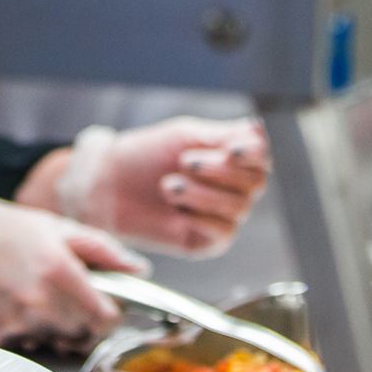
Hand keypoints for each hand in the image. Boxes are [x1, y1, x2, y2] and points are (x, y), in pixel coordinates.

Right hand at [0, 181, 148, 348]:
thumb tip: (140, 269)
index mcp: (61, 270)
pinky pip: (17, 350)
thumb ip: (103, 250)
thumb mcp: (55, 227)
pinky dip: (14, 337)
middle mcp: (40, 301)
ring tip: (23, 299)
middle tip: (56, 298)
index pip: (106, 319)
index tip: (100, 311)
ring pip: (49, 344)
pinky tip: (2, 310)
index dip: (107, 317)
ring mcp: (12, 323)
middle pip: (80, 336)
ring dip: (45, 331)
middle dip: (76, 323)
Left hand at [56, 118, 269, 257]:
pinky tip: (177, 209)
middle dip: (220, 170)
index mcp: (231, 157)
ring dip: (202, 193)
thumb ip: (223, 135)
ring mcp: (224, 215)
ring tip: (167, 185)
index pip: (262, 155)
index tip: (231, 149)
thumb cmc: (145, 155)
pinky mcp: (210, 241)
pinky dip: (201, 217)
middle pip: (256, 181)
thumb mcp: (184, 136)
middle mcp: (234, 187)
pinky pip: (223, 231)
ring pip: (239, 206)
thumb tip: (260, 129)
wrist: (108, 186)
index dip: (254, 153)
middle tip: (184, 161)